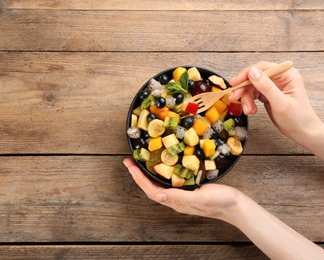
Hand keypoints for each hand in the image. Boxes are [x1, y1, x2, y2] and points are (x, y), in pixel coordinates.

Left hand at [123, 158, 241, 221]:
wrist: (236, 205)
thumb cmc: (220, 202)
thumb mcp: (200, 198)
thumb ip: (180, 197)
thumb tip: (159, 196)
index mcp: (176, 201)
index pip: (151, 191)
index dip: (139, 178)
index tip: (129, 165)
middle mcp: (176, 199)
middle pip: (152, 187)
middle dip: (139, 174)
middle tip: (130, 160)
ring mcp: (182, 194)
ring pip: (160, 183)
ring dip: (148, 173)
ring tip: (141, 161)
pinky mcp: (189, 189)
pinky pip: (170, 180)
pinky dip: (162, 171)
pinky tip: (163, 163)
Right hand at [229, 61, 323, 158]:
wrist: (302, 132)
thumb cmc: (298, 118)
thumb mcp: (280, 103)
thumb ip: (266, 86)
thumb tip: (252, 72)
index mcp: (287, 74)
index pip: (262, 68)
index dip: (246, 74)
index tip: (234, 83)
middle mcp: (279, 78)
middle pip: (254, 77)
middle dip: (244, 89)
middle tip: (233, 98)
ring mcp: (273, 86)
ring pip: (251, 87)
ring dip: (246, 99)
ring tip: (248, 111)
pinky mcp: (268, 95)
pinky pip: (253, 95)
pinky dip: (249, 103)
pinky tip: (251, 111)